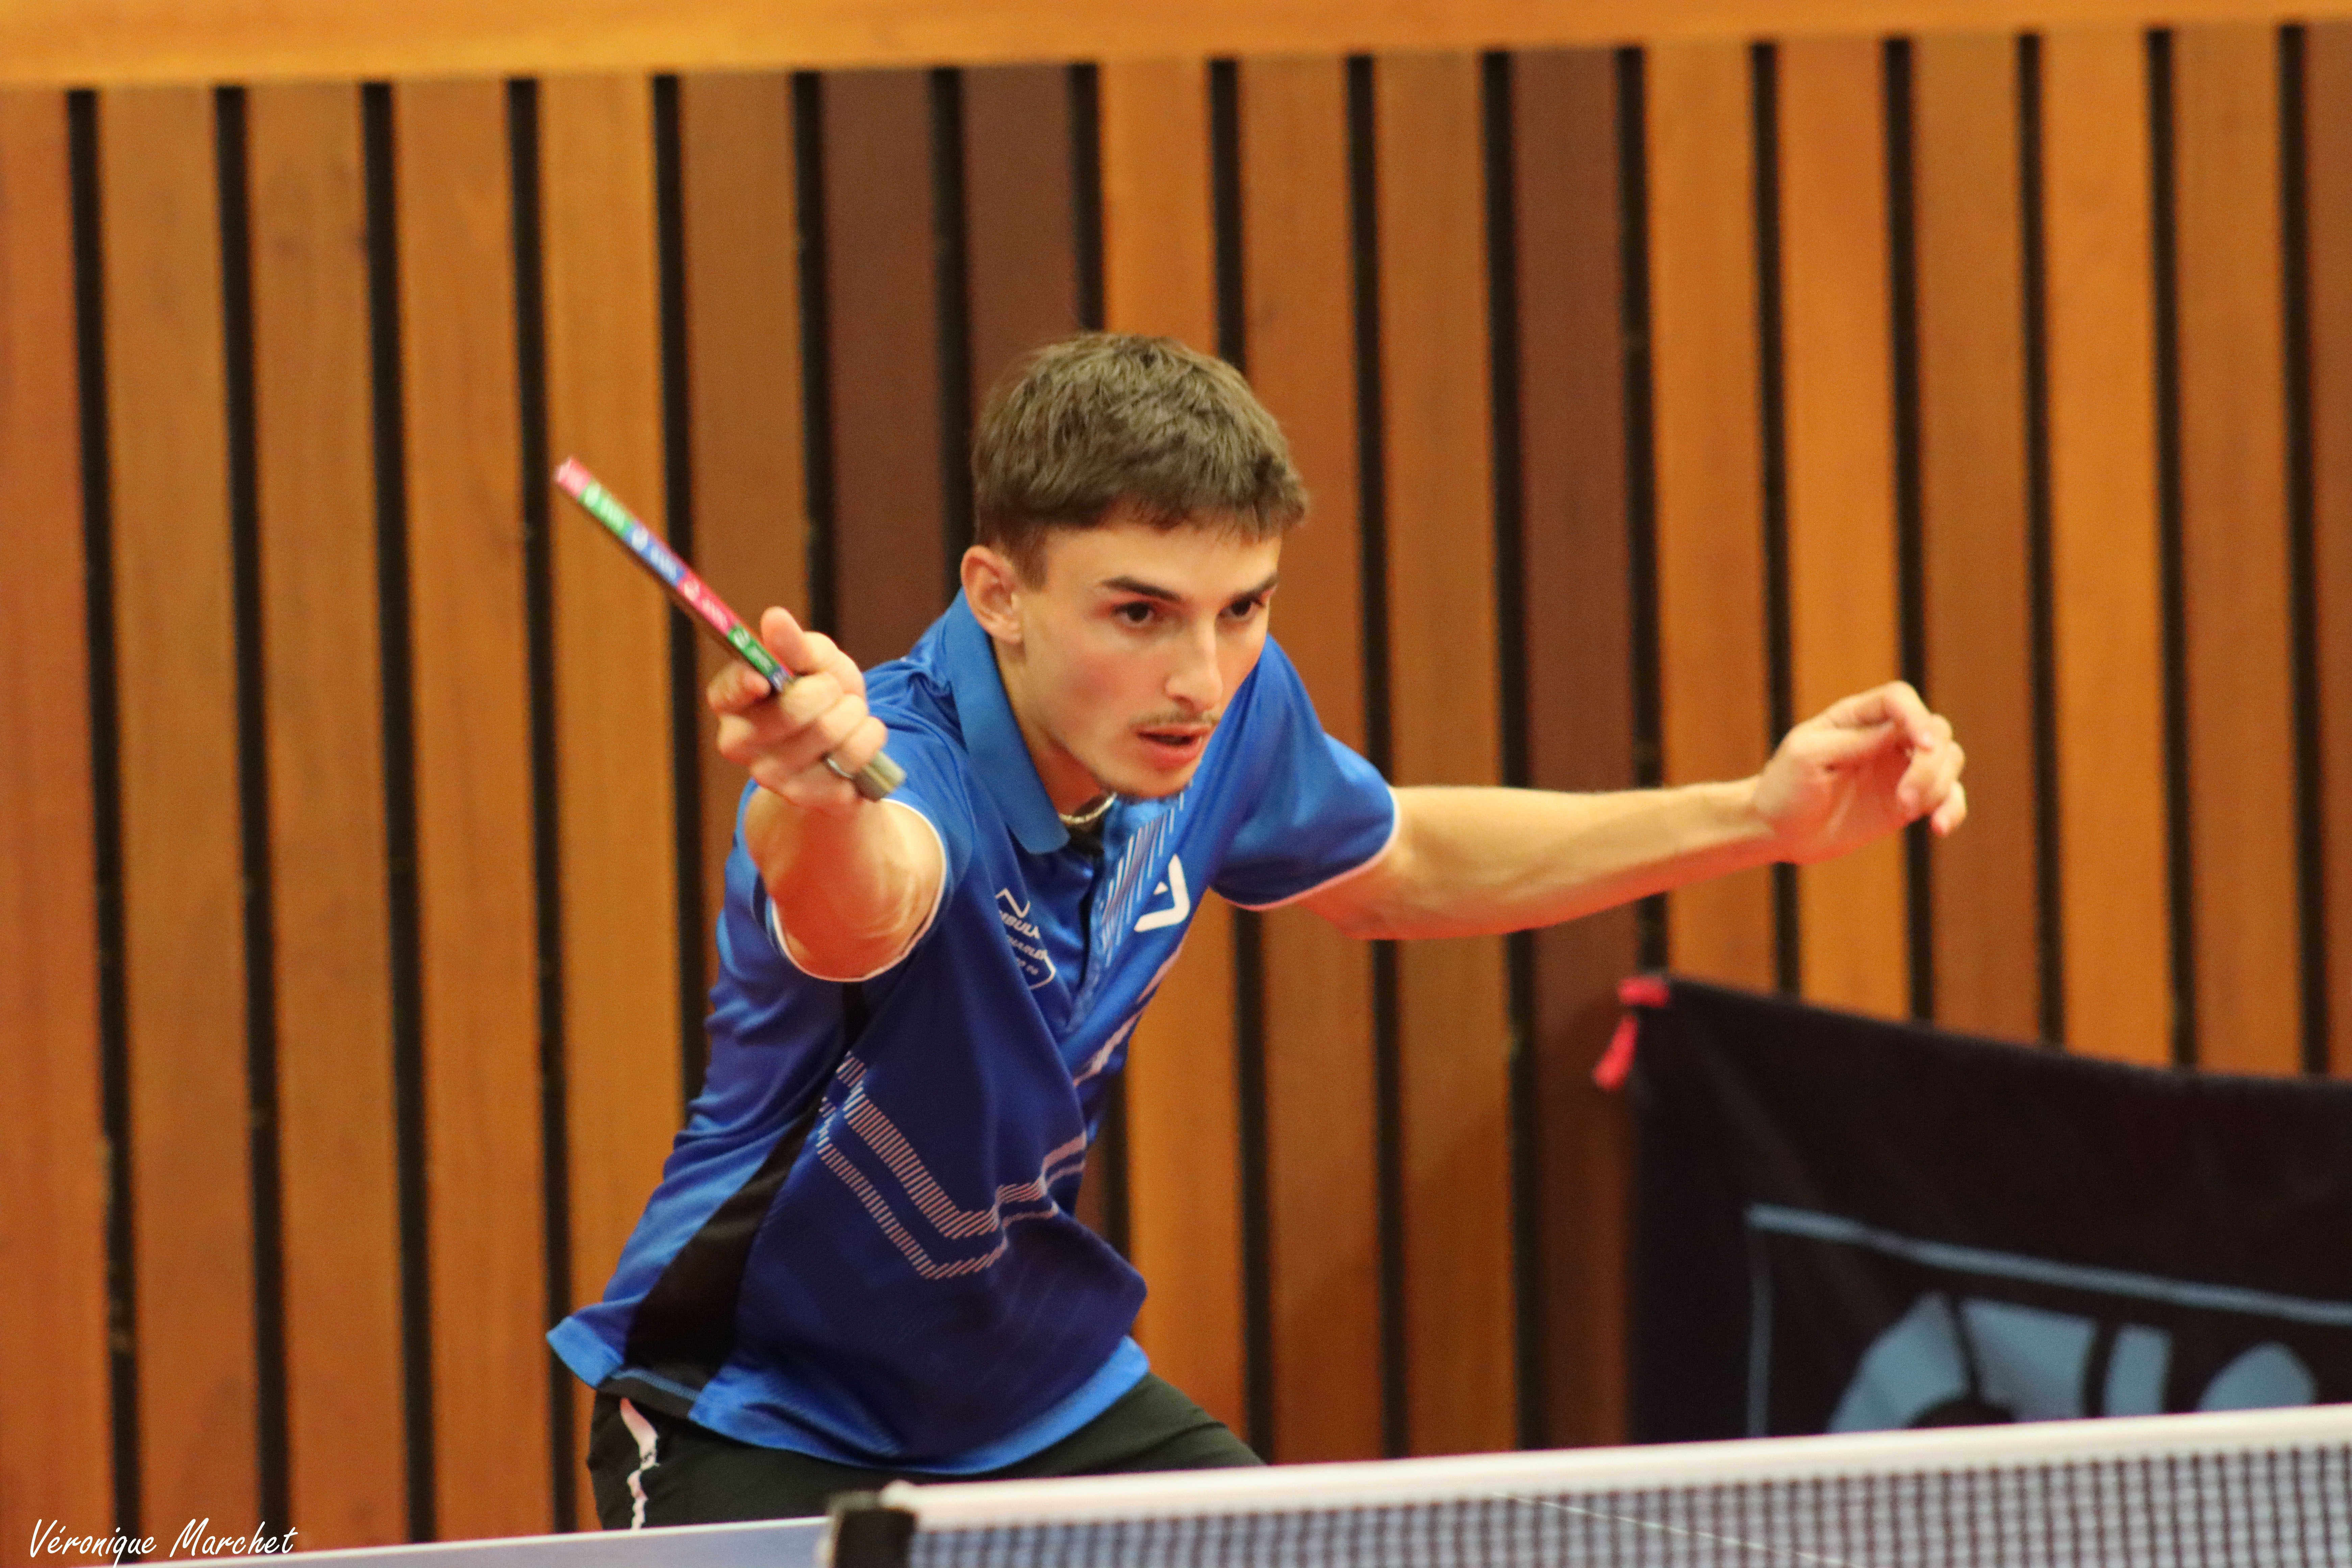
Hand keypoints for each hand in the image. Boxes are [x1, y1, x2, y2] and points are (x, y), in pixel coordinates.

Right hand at [709, 607, 889, 817]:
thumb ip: (794, 644)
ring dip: (854, 713)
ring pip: (828, 733)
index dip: (744, 684)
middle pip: (792, 711)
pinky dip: (869, 739)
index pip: (726, 694)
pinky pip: (854, 759)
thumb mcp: (815, 661)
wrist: (849, 749)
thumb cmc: (823, 695)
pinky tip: (858, 742)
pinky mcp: (809, 798)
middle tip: (833, 690)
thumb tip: (774, 618)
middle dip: (829, 690)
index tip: (763, 678)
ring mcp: (773, 777)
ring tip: (848, 714)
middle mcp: (741, 744)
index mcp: (732, 703)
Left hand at [1751, 681, 1966, 864]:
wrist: (1780, 830)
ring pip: (1949, 759)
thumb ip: (1850, 742)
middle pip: (1934, 730)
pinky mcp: (1909, 801)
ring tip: (1909, 811)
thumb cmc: (1785, 786)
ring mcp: (1900, 768)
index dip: (1917, 717)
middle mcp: (1885, 737)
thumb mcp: (1806, 757)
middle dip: (1930, 763)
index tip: (1922, 747)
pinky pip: (1947, 796)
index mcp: (1856, 717)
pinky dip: (1952, 808)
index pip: (1899, 700)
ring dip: (1940, 786)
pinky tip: (1939, 827)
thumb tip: (1895, 731)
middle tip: (1905, 799)